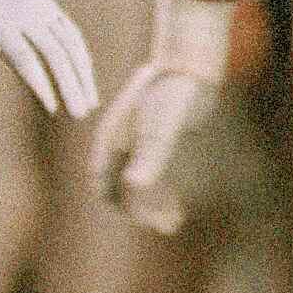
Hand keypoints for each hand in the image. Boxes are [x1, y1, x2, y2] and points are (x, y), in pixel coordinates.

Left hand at [0, 0, 97, 114]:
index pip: (23, 57)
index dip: (40, 84)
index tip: (52, 110)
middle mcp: (22, 13)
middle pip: (53, 53)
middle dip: (69, 86)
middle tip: (79, 116)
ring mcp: (40, 8)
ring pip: (69, 44)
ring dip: (83, 77)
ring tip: (89, 106)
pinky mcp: (50, 8)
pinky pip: (71, 35)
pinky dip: (81, 60)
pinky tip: (87, 84)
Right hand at [96, 60, 228, 233]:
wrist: (186, 67)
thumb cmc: (172, 96)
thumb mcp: (161, 129)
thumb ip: (149, 159)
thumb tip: (135, 187)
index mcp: (112, 143)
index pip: (105, 184)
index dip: (122, 206)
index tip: (145, 222)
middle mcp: (119, 145)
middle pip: (119, 187)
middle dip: (139, 210)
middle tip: (166, 226)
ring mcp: (135, 142)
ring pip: (135, 183)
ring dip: (152, 204)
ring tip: (175, 223)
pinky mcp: (154, 139)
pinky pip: (151, 172)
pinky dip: (161, 191)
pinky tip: (178, 202)